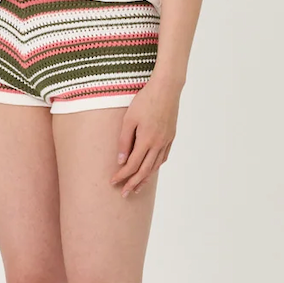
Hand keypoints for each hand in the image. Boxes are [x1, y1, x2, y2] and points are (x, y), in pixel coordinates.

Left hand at [110, 77, 179, 195]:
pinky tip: (151, 169)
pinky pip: (163, 157)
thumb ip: (124, 141)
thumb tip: (120, 161)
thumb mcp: (129, 119)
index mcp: (146, 140)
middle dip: (133, 183)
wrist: (167, 88)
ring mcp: (166, 141)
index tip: (113, 182)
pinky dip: (156, 166)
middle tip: (124, 194)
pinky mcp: (171, 136)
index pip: (132, 165)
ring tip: (137, 187)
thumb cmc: (145, 100)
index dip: (122, 175)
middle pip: (144, 170)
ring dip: (145, 178)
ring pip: (155, 166)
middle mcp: (158, 144)